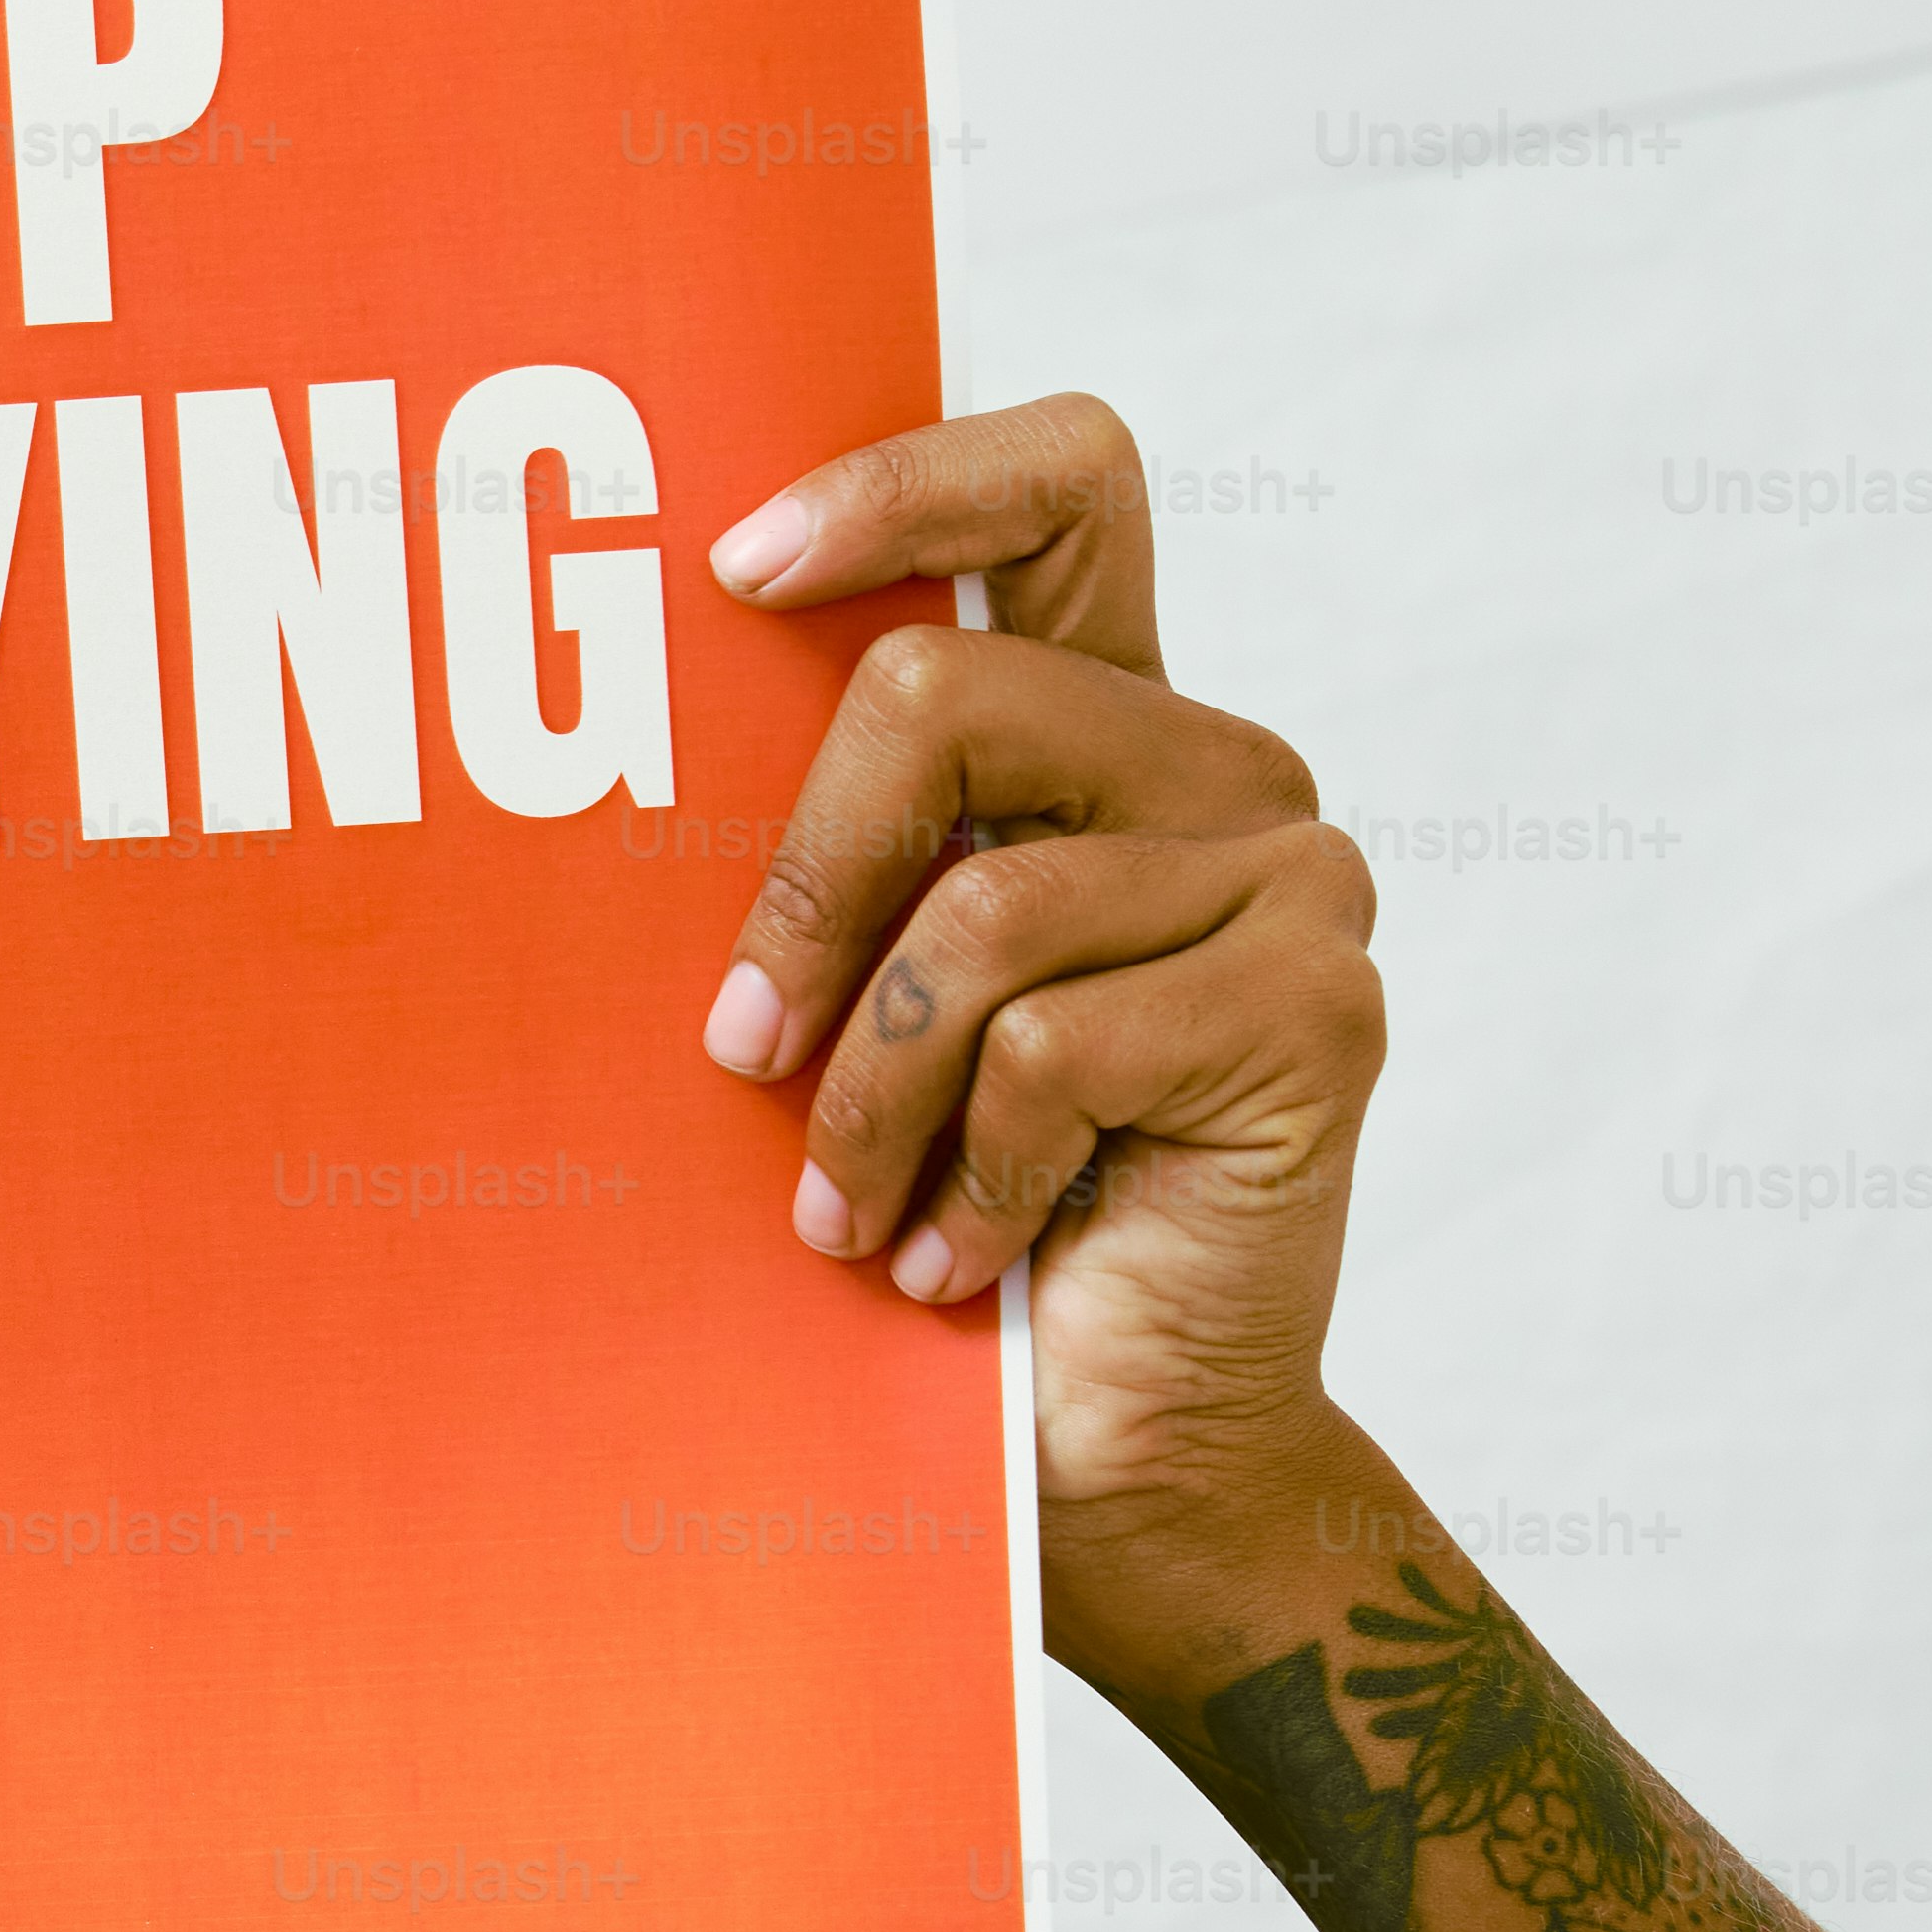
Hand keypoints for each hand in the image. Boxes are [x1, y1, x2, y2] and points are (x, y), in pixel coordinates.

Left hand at [696, 394, 1379, 1626]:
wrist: (1107, 1453)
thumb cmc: (945, 1213)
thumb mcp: (860, 1001)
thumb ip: (837, 859)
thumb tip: (614, 756)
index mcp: (1108, 729)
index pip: (1061, 481)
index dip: (903, 478)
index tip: (734, 573)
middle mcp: (1219, 771)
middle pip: (946, 688)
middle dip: (799, 885)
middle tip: (736, 1049)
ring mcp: (1292, 880)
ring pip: (985, 907)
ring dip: (869, 1090)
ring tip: (847, 1211)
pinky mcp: (1317, 1011)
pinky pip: (1057, 1047)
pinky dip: (966, 1178)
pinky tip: (954, 1260)